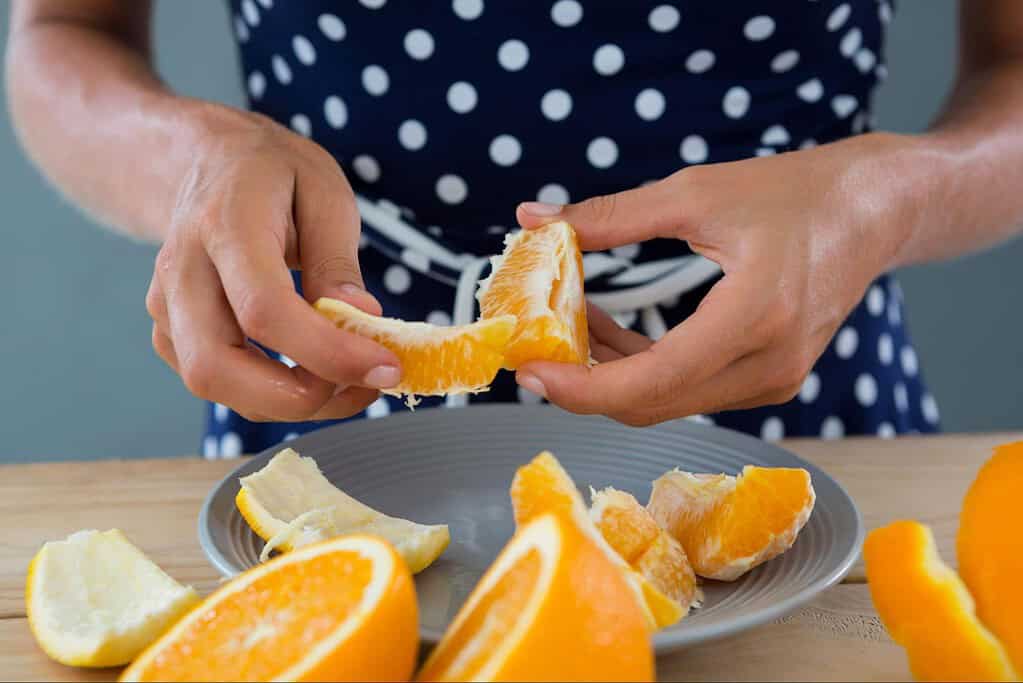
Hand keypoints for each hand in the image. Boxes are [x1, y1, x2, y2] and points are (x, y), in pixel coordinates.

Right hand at [146, 111, 399, 421]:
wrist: (202, 161)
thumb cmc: (270, 172)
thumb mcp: (324, 191)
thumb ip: (338, 258)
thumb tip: (360, 318)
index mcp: (225, 225)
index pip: (264, 309)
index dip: (326, 352)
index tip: (385, 366)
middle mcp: (182, 271)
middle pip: (215, 367)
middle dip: (297, 398)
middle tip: (364, 385)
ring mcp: (166, 307)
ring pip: (214, 386)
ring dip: (290, 402)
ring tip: (352, 381)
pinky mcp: (170, 333)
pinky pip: (219, 384)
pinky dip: (271, 394)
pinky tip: (315, 373)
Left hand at [514, 133, 914, 426]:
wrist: (873, 210)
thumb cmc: (792, 193)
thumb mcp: (694, 193)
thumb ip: (610, 214)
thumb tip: (532, 216)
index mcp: (755, 318)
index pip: (653, 381)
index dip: (583, 387)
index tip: (531, 371)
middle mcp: (769, 365)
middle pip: (653, 404)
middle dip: (585, 383)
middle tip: (535, 348)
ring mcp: (774, 380)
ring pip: (668, 400)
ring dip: (611, 372)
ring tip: (569, 320)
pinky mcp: (769, 379)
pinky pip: (689, 389)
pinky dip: (643, 368)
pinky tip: (609, 331)